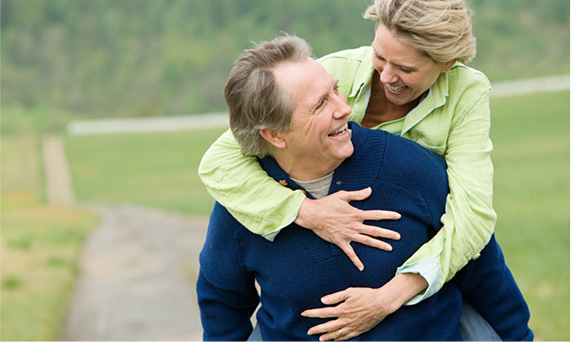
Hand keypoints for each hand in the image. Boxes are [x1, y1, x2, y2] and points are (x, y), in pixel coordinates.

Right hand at [294, 187, 400, 270]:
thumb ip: (357, 194)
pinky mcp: (340, 242)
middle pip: (374, 230)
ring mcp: (348, 235)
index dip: (388, 215)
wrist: (313, 215)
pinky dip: (356, 261)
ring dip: (378, 245)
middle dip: (388, 234)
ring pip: (366, 241)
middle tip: (399, 237)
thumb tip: (370, 190)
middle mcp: (354, 225)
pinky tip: (362, 268)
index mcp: (356, 214)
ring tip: (389, 248)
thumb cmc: (327, 204)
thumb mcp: (343, 196)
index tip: (398, 216)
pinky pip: (350, 253)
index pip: (375, 215)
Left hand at [301, 274, 427, 340]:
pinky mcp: (360, 330)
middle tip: (309, 331)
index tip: (304, 314)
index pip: (323, 313)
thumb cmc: (366, 295)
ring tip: (320, 339)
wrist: (382, 303)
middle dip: (317, 329)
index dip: (312, 314)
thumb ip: (335, 297)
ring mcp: (353, 326)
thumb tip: (323, 301)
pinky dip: (340, 339)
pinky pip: (347, 337)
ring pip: (337, 334)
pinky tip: (335, 339)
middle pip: (328, 326)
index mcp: (342, 309)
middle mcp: (346, 320)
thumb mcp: (350, 292)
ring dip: (327, 336)